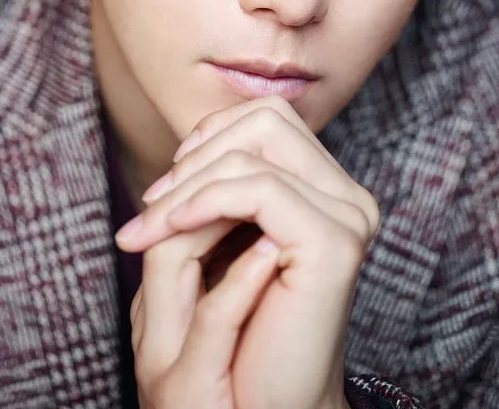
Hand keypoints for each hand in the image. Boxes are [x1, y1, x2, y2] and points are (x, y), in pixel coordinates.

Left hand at [116, 96, 378, 408]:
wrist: (265, 408)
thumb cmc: (240, 328)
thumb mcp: (224, 240)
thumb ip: (225, 184)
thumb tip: (197, 137)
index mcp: (326, 190)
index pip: (268, 119)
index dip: (210, 136)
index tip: (165, 184)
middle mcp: (345, 195)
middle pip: (266, 118)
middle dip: (199, 152)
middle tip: (153, 203)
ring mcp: (346, 215)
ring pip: (255, 147)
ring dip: (190, 180)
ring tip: (151, 224)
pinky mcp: (333, 241)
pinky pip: (258, 189)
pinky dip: (204, 199)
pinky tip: (172, 226)